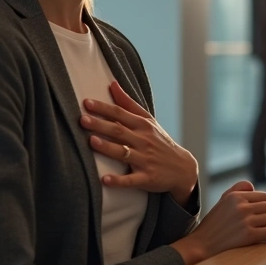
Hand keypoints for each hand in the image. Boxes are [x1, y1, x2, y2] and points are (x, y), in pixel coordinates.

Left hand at [82, 81, 198, 205]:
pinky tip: (105, 179)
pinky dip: (119, 180)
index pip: (120, 113)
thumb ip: (128, 104)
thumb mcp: (148, 121)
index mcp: (143, 126)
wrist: (182, 168)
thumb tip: (112, 84)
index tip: (86, 103)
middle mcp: (144, 141)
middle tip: (82, 120)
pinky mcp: (147, 178)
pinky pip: (131, 180)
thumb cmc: (160, 141)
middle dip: (101, 125)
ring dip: (108, 148)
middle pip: (119, 131)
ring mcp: (145, 160)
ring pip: (124, 153)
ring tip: (92, 141)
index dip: (103, 108)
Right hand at [170, 181, 265, 264]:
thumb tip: (254, 187)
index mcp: (235, 196)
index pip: (264, 196)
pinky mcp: (249, 235)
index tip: (261, 213)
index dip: (264, 205)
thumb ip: (238, 188)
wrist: (202, 243)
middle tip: (263, 221)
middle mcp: (241, 206)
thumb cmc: (214, 223)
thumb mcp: (223, 199)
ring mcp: (245, 221)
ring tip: (263, 228)